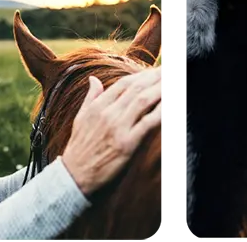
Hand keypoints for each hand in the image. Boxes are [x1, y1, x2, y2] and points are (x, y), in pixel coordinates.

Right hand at [61, 66, 163, 195]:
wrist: (75, 175)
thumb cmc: (79, 146)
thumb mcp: (80, 117)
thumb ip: (91, 97)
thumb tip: (94, 78)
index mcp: (98, 105)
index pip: (124, 83)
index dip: (141, 75)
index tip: (153, 71)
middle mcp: (109, 113)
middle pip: (136, 89)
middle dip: (154, 78)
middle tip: (168, 72)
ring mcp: (118, 128)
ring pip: (143, 101)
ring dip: (160, 90)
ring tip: (171, 84)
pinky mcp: (127, 144)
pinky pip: (147, 123)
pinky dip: (160, 113)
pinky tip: (169, 107)